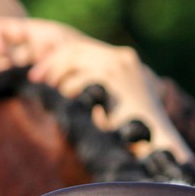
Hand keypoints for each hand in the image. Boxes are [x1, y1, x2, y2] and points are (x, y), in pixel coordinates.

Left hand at [0, 17, 192, 160]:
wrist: (159, 146)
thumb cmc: (132, 134)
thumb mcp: (109, 105)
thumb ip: (92, 91)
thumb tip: (59, 88)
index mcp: (123, 61)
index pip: (82, 49)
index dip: (57, 58)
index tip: (39, 74)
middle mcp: (122, 58)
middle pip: (75, 48)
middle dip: (51, 62)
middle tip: (34, 78)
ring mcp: (120, 66)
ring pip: (75, 57)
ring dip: (58, 75)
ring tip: (49, 90)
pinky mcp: (115, 79)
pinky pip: (80, 78)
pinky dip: (69, 90)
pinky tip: (69, 103)